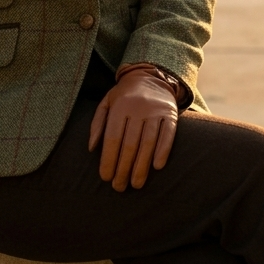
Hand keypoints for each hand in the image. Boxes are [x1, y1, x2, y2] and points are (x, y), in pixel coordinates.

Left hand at [88, 69, 177, 191]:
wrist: (152, 76)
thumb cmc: (125, 96)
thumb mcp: (107, 102)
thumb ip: (97, 124)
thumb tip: (92, 148)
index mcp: (119, 106)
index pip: (113, 137)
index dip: (108, 159)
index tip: (105, 177)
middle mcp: (138, 107)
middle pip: (129, 144)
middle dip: (123, 168)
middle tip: (119, 187)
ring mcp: (156, 110)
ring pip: (148, 142)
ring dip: (141, 166)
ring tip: (136, 184)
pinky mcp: (171, 114)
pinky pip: (168, 134)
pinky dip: (163, 150)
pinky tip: (157, 166)